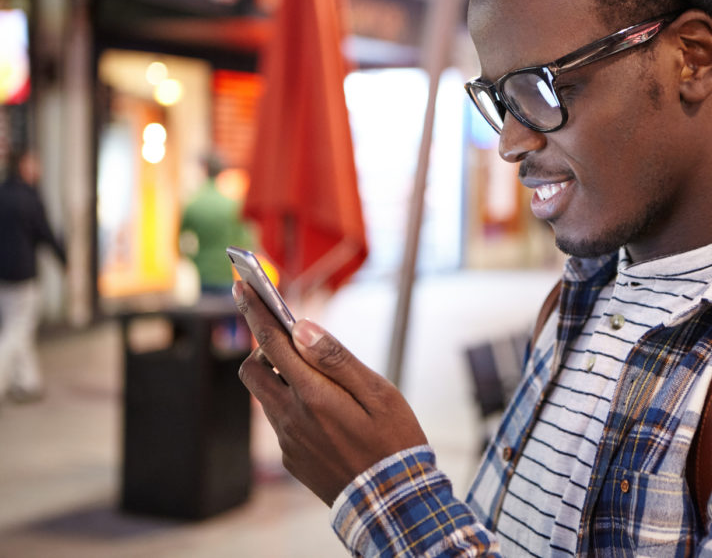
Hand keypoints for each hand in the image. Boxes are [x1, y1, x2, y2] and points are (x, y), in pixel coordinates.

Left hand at [235, 281, 427, 504]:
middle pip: (252, 369)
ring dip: (279, 376)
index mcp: (313, 395)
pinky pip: (281, 420)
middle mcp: (291, 417)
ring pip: (266, 395)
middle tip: (287, 337)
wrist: (393, 503)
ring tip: (316, 376)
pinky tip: (327, 413)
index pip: (271, 342)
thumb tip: (302, 327)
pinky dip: (293, 404)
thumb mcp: (378, 393)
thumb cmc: (394, 442)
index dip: (255, 309)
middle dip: (261, 346)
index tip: (242, 283)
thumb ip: (337, 359)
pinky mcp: (291, 458)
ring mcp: (288, 440)